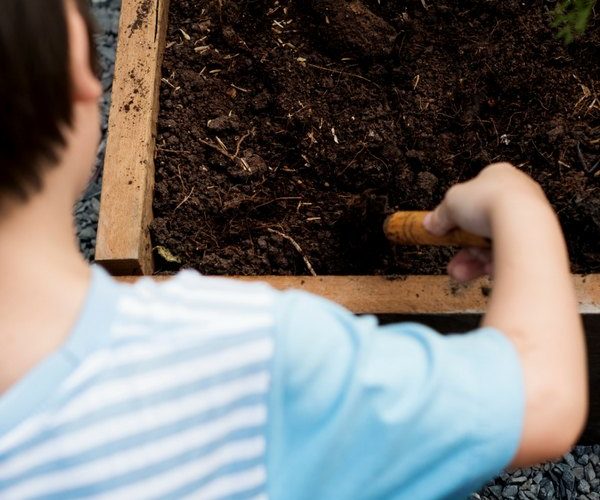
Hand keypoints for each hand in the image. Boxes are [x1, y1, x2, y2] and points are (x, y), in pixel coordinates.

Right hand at [423, 162, 545, 281]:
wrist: (521, 224)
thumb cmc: (492, 202)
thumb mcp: (450, 202)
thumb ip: (439, 215)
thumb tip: (431, 222)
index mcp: (498, 176)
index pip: (472, 196)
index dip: (456, 213)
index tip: (443, 226)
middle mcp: (517, 196)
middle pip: (480, 223)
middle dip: (462, 243)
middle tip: (450, 248)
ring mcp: (526, 220)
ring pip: (490, 243)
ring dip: (470, 259)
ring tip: (458, 269)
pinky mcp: (531, 242)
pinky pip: (503, 256)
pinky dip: (486, 266)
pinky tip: (473, 271)